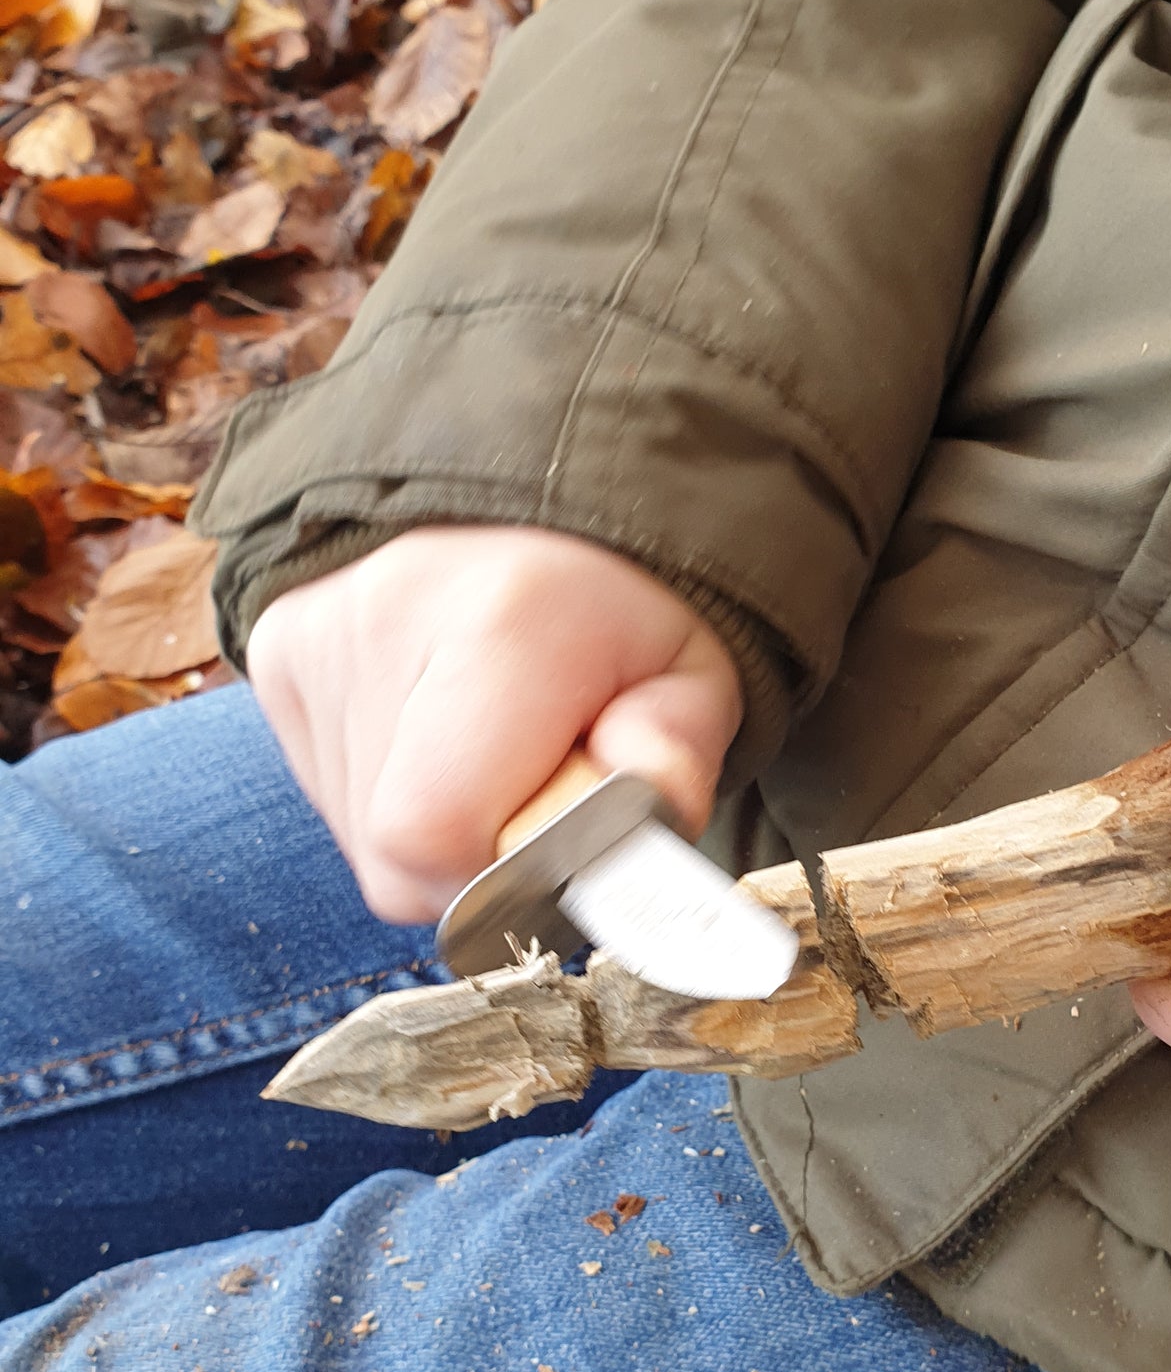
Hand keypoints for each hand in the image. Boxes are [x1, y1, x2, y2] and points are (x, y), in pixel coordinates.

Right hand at [246, 526, 742, 921]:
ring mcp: (315, 634)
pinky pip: (330, 790)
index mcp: (504, 621)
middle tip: (535, 796)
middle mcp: (384, 616)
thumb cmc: (622, 609)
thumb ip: (674, 752)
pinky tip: (439, 733)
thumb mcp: (693, 675)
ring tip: (490, 753)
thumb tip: (645, 804)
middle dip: (480, 862)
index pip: (433, 832)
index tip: (561, 837)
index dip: (502, 873)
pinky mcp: (277, 651)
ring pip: (362, 839)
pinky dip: (392, 793)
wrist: (539, 498)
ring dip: (438, 832)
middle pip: (395, 854)